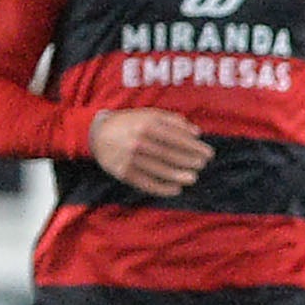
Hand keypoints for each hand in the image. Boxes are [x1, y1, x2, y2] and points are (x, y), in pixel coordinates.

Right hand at [90, 107, 213, 195]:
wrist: (95, 134)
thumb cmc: (129, 123)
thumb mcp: (148, 114)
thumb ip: (173, 121)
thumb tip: (197, 133)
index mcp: (146, 125)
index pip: (176, 138)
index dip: (195, 147)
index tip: (209, 153)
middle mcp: (138, 142)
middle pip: (169, 155)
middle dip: (189, 161)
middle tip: (202, 165)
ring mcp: (129, 159)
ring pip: (159, 170)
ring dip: (178, 176)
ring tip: (193, 178)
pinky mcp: (123, 173)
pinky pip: (145, 183)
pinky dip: (162, 188)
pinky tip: (176, 190)